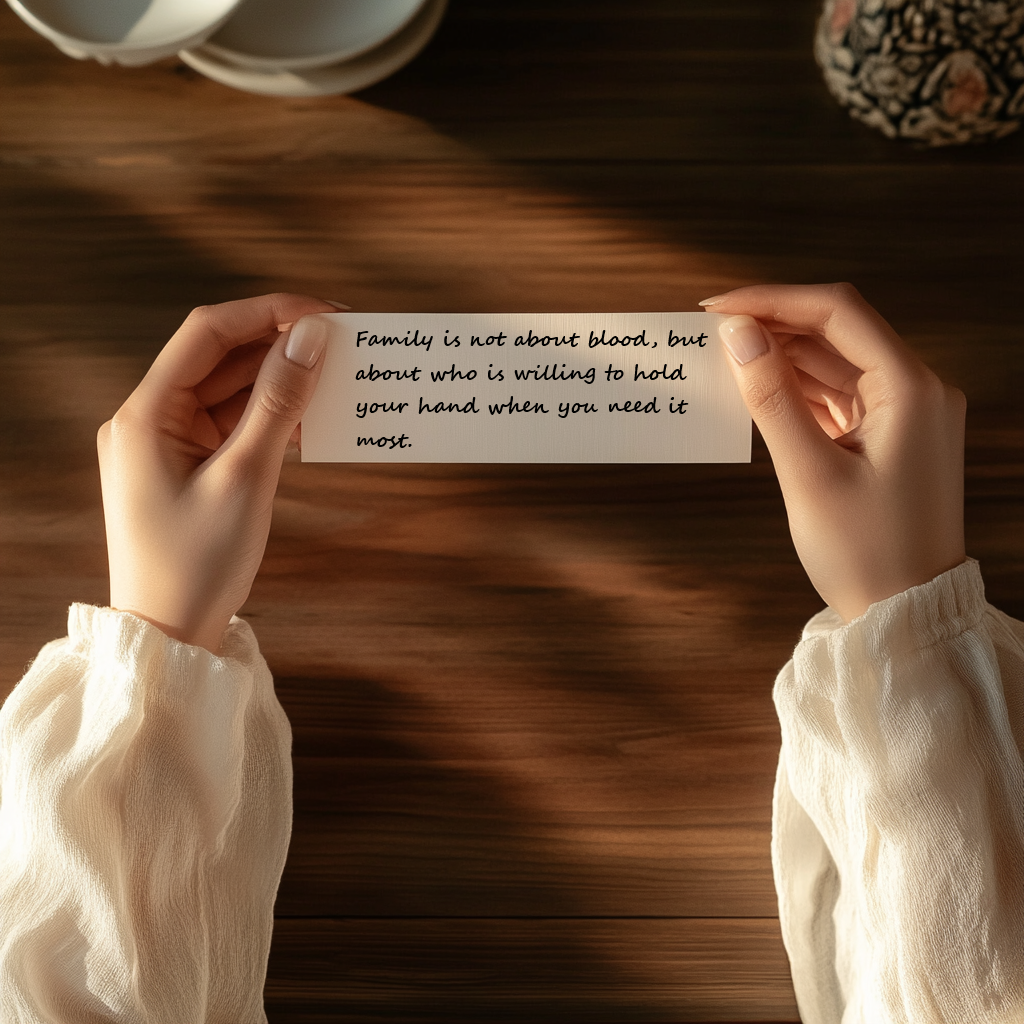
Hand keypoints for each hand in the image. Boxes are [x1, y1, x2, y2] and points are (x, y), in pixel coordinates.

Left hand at [97, 294, 336, 652]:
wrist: (168, 635)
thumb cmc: (195, 565)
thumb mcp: (245, 478)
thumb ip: (278, 402)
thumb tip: (311, 338)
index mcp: (147, 413)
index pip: (208, 333)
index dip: (268, 313)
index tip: (325, 314)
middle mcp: (152, 419)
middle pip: (222, 359)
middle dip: (282, 346)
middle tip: (343, 342)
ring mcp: (169, 444)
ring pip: (232, 391)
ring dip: (281, 383)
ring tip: (336, 378)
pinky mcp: (189, 467)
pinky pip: (234, 425)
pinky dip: (271, 418)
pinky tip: (310, 421)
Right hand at [703, 283, 965, 621]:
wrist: (906, 613)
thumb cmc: (866, 553)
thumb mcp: (808, 473)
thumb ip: (771, 397)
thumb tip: (738, 334)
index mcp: (912, 388)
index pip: (837, 312)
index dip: (773, 299)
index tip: (717, 307)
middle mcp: (918, 389)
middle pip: (837, 330)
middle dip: (774, 325)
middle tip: (713, 332)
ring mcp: (907, 411)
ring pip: (835, 361)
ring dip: (782, 357)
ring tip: (728, 361)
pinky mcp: (891, 434)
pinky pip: (839, 394)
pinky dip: (798, 389)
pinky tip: (759, 390)